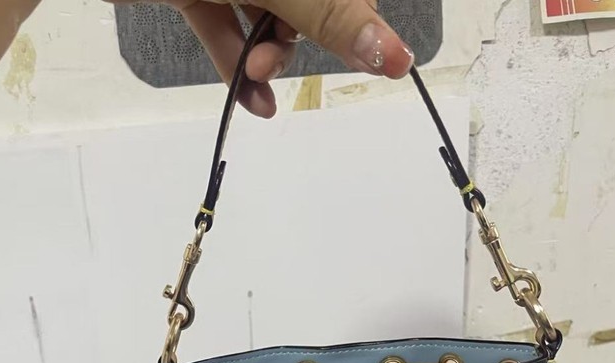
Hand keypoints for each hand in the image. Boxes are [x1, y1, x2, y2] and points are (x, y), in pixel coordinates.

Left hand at [107, 0, 413, 117]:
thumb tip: (394, 54)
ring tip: (257, 80)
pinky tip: (251, 100)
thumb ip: (325, 10)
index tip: (382, 57)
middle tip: (272, 61)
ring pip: (263, 11)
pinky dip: (230, 58)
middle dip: (295, 34)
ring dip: (264, 55)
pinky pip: (219, 21)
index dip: (357, 13)